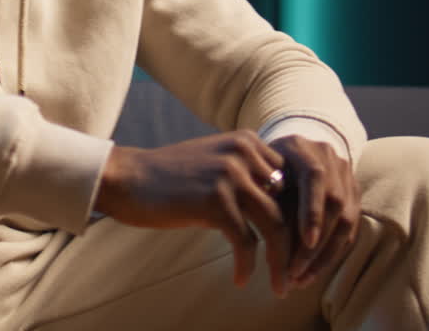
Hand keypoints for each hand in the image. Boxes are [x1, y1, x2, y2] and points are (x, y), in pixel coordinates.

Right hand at [94, 131, 293, 291]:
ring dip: (280, 262)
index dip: (300, 220)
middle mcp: (245, 153)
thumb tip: (281, 214)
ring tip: (279, 286)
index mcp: (249, 142)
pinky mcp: (216, 201)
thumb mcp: (215, 163)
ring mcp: (231, 176)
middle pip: (289, 206)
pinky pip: (246, 242)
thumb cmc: (170, 177)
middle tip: (297, 273)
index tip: (300, 248)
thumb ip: (248, 177)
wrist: (128, 178)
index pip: (292, 184)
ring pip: (275, 226)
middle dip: (296, 245)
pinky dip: (247, 266)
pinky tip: (240, 279)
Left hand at [268, 135, 360, 292]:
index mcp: (302, 149)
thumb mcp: (262, 175)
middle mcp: (330, 158)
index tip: (307, 241)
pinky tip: (314, 270)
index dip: (313, 211)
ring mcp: (346, 175)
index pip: (315, 178)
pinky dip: (333, 251)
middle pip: (334, 203)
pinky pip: (350, 227)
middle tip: (294, 272)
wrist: (290, 148)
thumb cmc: (266, 166)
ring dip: (325, 255)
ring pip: (346, 220)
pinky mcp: (353, 193)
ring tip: (302, 279)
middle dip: (316, 244)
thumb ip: (269, 199)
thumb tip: (268, 244)